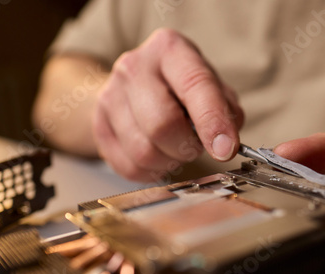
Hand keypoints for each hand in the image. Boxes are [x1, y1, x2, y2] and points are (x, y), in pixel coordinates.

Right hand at [92, 28, 243, 181]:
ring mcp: (110, 96)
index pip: (195, 86)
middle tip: (195, 147)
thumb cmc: (179, 89)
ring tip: (175, 150)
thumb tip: (225, 143)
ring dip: (169, 162)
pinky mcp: (98, 126)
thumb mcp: (211, 87)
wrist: (133, 89)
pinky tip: (158, 158)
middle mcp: (135, 67)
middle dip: (187, 147)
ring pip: (144, 152)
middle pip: (162, 124)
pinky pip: (128, 167)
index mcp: (170, 50)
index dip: (213, 122)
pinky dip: (150, 172)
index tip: (225, 150)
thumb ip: (225, 111)